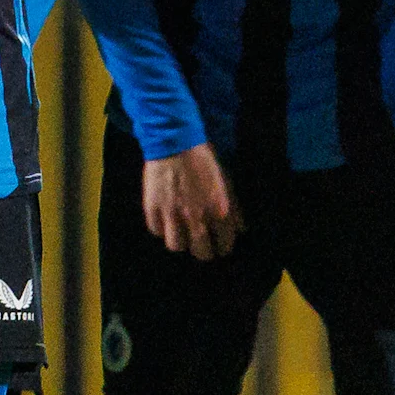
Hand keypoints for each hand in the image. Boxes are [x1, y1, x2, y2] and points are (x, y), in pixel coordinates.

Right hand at [143, 144, 240, 262]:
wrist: (176, 141)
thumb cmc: (204, 160)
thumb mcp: (226, 181)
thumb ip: (234, 208)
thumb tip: (241, 229)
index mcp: (218, 211)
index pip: (224, 245)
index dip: (223, 248)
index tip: (220, 247)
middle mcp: (196, 217)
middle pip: (200, 252)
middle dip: (204, 252)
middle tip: (202, 246)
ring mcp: (172, 214)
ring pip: (176, 246)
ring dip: (180, 241)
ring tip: (181, 233)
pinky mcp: (153, 208)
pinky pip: (156, 230)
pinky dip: (161, 227)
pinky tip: (165, 220)